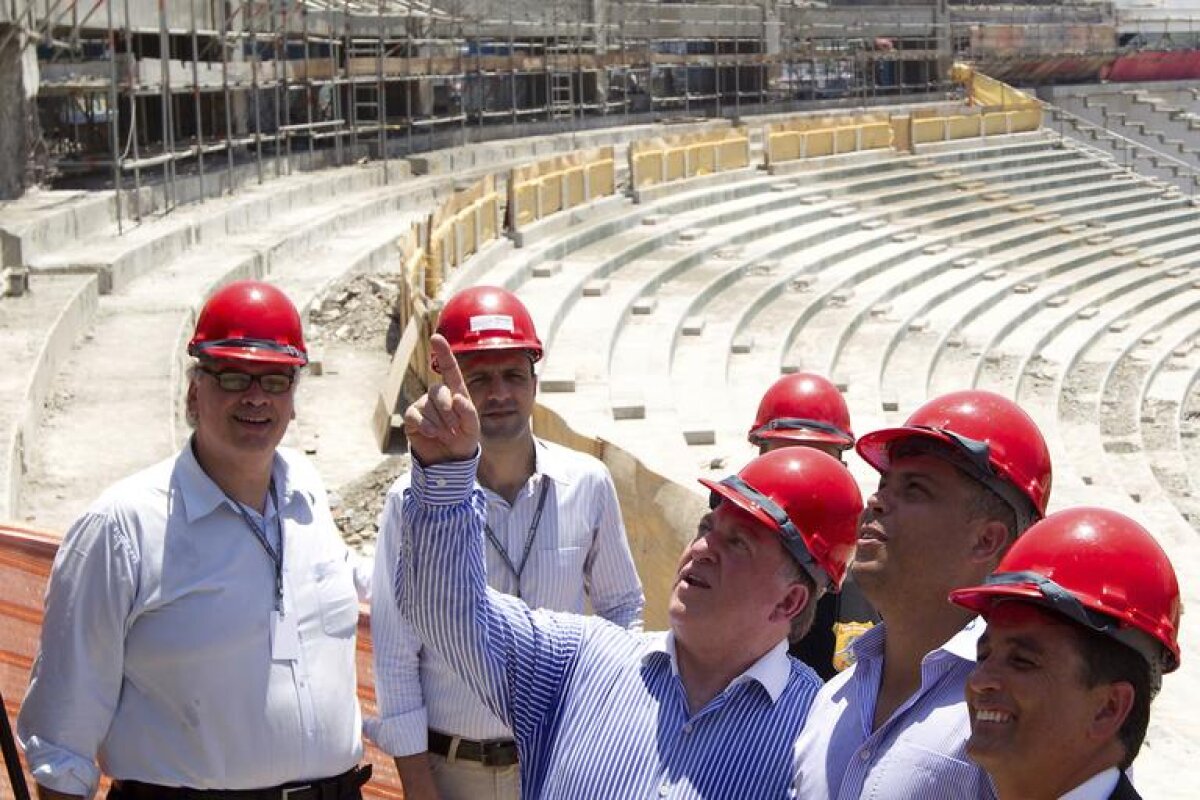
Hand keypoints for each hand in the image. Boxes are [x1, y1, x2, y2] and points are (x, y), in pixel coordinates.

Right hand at [404, 334, 479, 464]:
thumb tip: (456, 397)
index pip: (449, 369)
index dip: (443, 352)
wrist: (449, 460)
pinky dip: (425, 426)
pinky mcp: (412, 417)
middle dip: (448, 412)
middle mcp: (437, 395)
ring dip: (439, 424)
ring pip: (427, 407)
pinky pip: (415, 416)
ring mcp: (423, 405)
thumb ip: (469, 412)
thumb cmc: (464, 439)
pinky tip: (432, 434)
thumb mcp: (473, 427)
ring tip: (445, 435)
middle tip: (454, 429)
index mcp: (455, 392)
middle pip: (438, 391)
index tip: (436, 336)